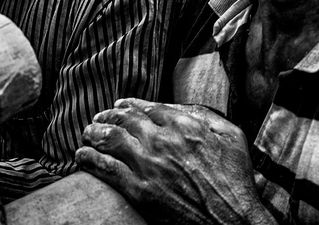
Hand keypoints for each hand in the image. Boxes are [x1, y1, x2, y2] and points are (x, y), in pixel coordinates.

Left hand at [75, 99, 272, 224]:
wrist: (233, 221)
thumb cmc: (236, 181)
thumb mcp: (232, 136)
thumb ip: (207, 116)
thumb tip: (184, 107)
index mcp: (185, 125)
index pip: (148, 108)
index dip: (130, 106)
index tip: (121, 106)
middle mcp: (163, 141)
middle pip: (125, 119)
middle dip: (108, 116)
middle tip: (98, 118)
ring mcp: (149, 165)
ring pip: (110, 139)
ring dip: (93, 133)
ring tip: (87, 133)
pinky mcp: (140, 190)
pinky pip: (106, 169)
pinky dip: (89, 159)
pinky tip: (81, 156)